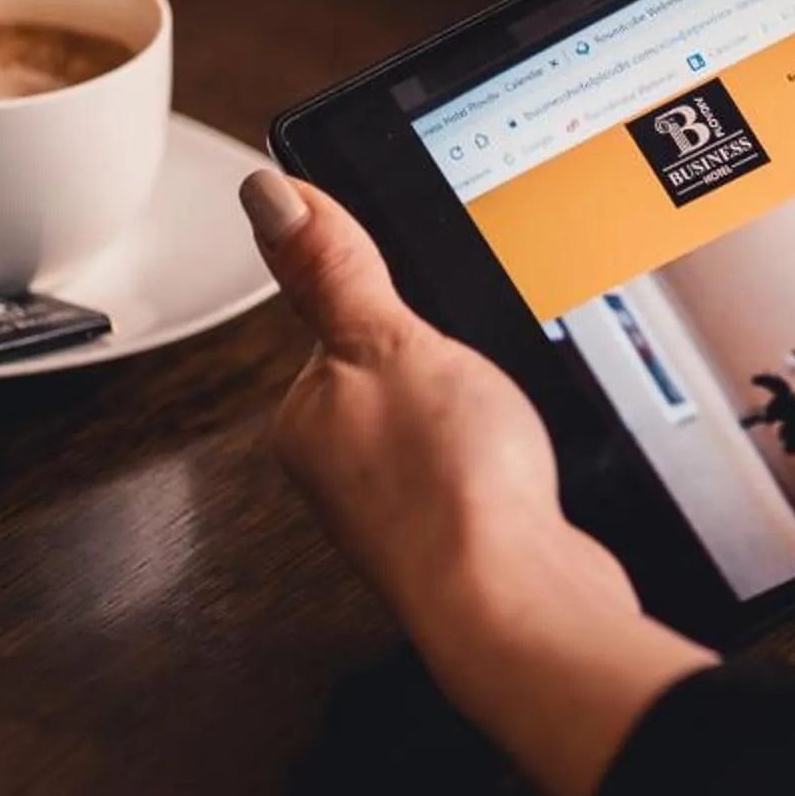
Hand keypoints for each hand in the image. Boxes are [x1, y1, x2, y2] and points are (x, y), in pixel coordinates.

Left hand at [241, 171, 711, 795]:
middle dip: (454, 355)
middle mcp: (341, 463)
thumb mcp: (393, 341)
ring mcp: (401, 502)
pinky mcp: (461, 528)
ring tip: (506, 417)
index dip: (404, 300)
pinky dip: (508, 452)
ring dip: (485, 406)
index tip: (445, 303)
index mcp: (305, 411)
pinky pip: (482, 462)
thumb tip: (269, 194)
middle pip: (402, 368)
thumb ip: (336, 270)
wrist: (516, 601)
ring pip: (446, 416)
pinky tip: (525, 459)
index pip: (343, 320)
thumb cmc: (448, 488)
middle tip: (484, 366)